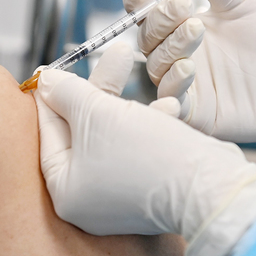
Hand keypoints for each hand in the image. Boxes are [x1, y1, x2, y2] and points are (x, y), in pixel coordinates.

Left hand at [33, 65, 255, 255]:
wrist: (210, 187)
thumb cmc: (145, 153)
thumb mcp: (96, 113)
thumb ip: (66, 93)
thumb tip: (45, 81)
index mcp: (66, 191)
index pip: (49, 134)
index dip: (53, 96)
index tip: (53, 69)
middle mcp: (90, 201)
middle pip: (84, 132)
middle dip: (101, 89)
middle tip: (112, 55)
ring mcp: (122, 197)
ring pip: (116, 135)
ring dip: (129, 103)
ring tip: (141, 69)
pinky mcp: (152, 190)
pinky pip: (141, 150)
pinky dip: (151, 126)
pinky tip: (170, 107)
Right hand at [123, 0, 255, 179]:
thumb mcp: (242, 3)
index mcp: (181, 29)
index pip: (148, 13)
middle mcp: (174, 57)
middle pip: (147, 37)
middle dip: (160, 19)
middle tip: (184, 7)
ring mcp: (181, 85)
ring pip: (156, 65)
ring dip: (172, 46)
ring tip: (196, 31)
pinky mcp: (192, 112)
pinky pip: (171, 99)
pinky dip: (174, 83)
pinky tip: (189, 68)